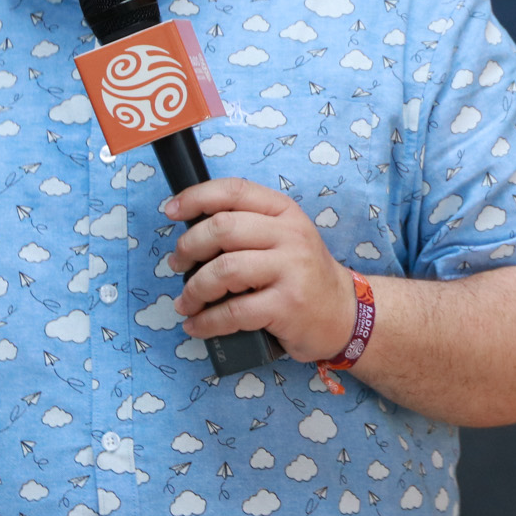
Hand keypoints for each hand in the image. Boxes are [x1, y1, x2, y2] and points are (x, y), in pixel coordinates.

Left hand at [161, 179, 360, 363]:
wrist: (344, 314)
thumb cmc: (302, 276)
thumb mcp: (285, 238)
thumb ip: (248, 227)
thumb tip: (190, 233)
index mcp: (285, 212)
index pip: (234, 191)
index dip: (196, 197)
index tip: (171, 211)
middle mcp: (290, 235)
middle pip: (222, 228)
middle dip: (188, 247)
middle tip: (178, 265)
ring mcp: (291, 270)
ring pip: (224, 270)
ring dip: (194, 289)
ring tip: (186, 301)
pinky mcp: (287, 306)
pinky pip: (233, 311)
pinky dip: (206, 321)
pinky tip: (197, 325)